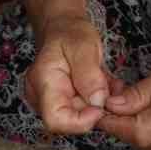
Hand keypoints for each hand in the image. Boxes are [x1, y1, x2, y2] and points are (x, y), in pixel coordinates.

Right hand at [25, 15, 115, 135]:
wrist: (63, 28)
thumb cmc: (69, 33)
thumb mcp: (83, 47)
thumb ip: (89, 75)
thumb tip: (97, 102)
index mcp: (43, 83)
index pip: (56, 120)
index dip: (81, 121)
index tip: (100, 107)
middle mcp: (41, 97)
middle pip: (69, 121)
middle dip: (94, 108)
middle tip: (109, 87)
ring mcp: (50, 101)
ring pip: (79, 116)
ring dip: (98, 103)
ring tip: (107, 82)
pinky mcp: (62, 102)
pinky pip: (82, 110)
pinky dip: (97, 100)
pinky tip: (102, 84)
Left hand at [98, 49, 150, 149]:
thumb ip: (138, 93)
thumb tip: (112, 106)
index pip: (137, 131)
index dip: (114, 123)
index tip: (102, 112)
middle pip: (140, 140)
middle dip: (124, 123)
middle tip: (123, 103)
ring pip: (147, 147)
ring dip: (138, 130)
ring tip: (146, 109)